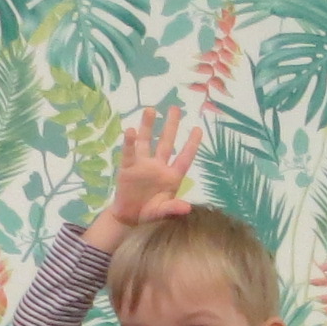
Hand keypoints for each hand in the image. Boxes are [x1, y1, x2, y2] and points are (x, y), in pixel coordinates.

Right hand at [110, 104, 200, 226]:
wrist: (130, 217)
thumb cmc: (150, 213)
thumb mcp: (162, 212)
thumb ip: (173, 208)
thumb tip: (187, 207)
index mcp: (172, 176)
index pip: (184, 157)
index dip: (191, 144)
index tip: (198, 129)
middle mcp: (159, 166)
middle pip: (166, 142)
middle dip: (171, 126)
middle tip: (175, 108)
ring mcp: (143, 164)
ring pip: (147, 141)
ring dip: (148, 126)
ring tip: (151, 110)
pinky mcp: (128, 167)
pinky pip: (129, 153)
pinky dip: (130, 142)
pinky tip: (131, 131)